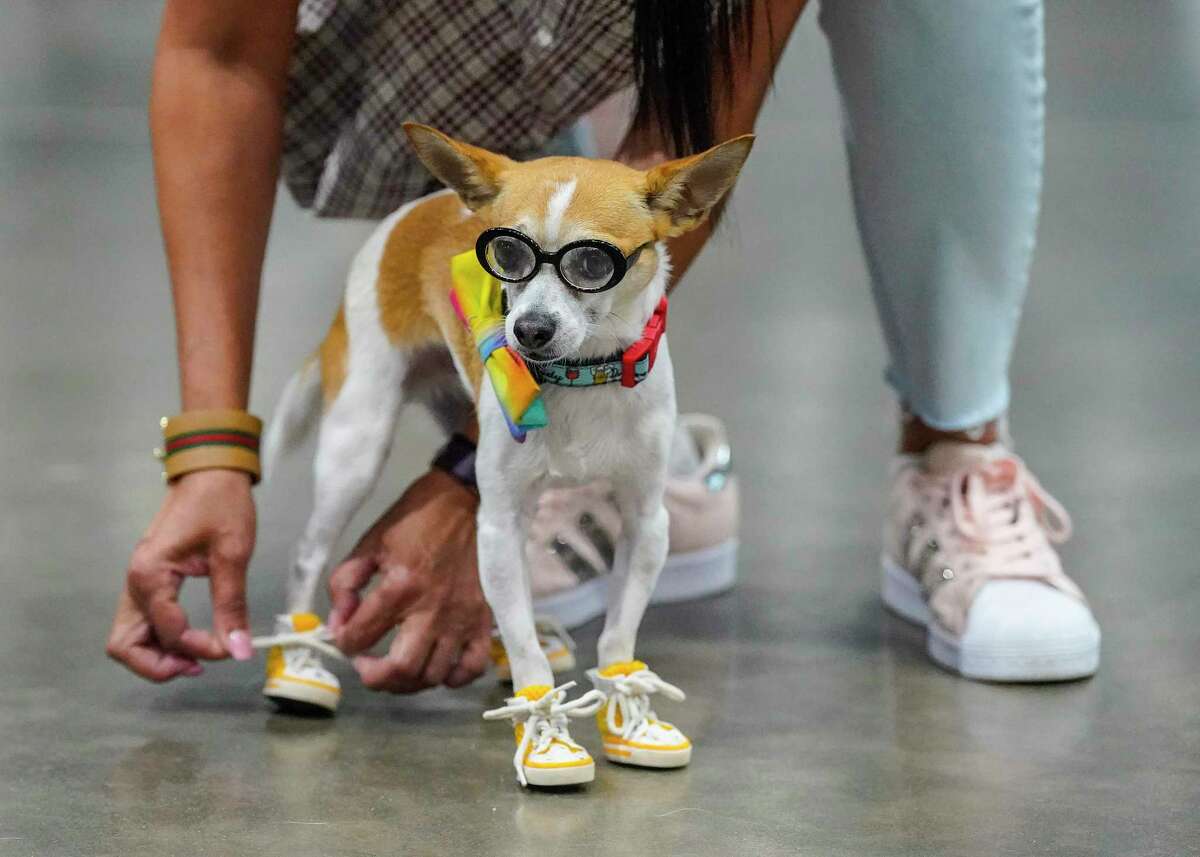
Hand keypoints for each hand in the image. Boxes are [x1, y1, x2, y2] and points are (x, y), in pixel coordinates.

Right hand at [107, 469, 255, 680]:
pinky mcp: (148, 582)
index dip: (200, 648)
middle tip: (200, 664)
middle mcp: (134, 582)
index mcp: (150, 574)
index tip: (231, 646)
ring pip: (129, 638)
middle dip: (159, 665)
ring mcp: (137, 583)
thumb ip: (232, 605)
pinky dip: (161, 639)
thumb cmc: (221, 504)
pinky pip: (143, 622)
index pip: (168, 632)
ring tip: (199, 656)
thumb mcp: (232, 554)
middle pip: (124, 645)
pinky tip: (192, 639)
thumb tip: (239, 650)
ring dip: (158, 655)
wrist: (210, 472)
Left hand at [328, 469, 491, 691]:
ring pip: (432, 675)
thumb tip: (339, 620)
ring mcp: (462, 619)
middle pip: (400, 671)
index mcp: (400, 587)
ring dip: (407, 680)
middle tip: (367, 663)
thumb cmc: (416, 519)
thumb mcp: (370, 542)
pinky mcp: (484, 620)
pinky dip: (453, 677)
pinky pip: (472, 667)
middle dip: (373, 676)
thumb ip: (345, 582)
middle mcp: (432, 610)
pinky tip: (437, 668)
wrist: (465, 501)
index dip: (342, 642)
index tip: (345, 636)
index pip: (359, 637)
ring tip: (397, 665)